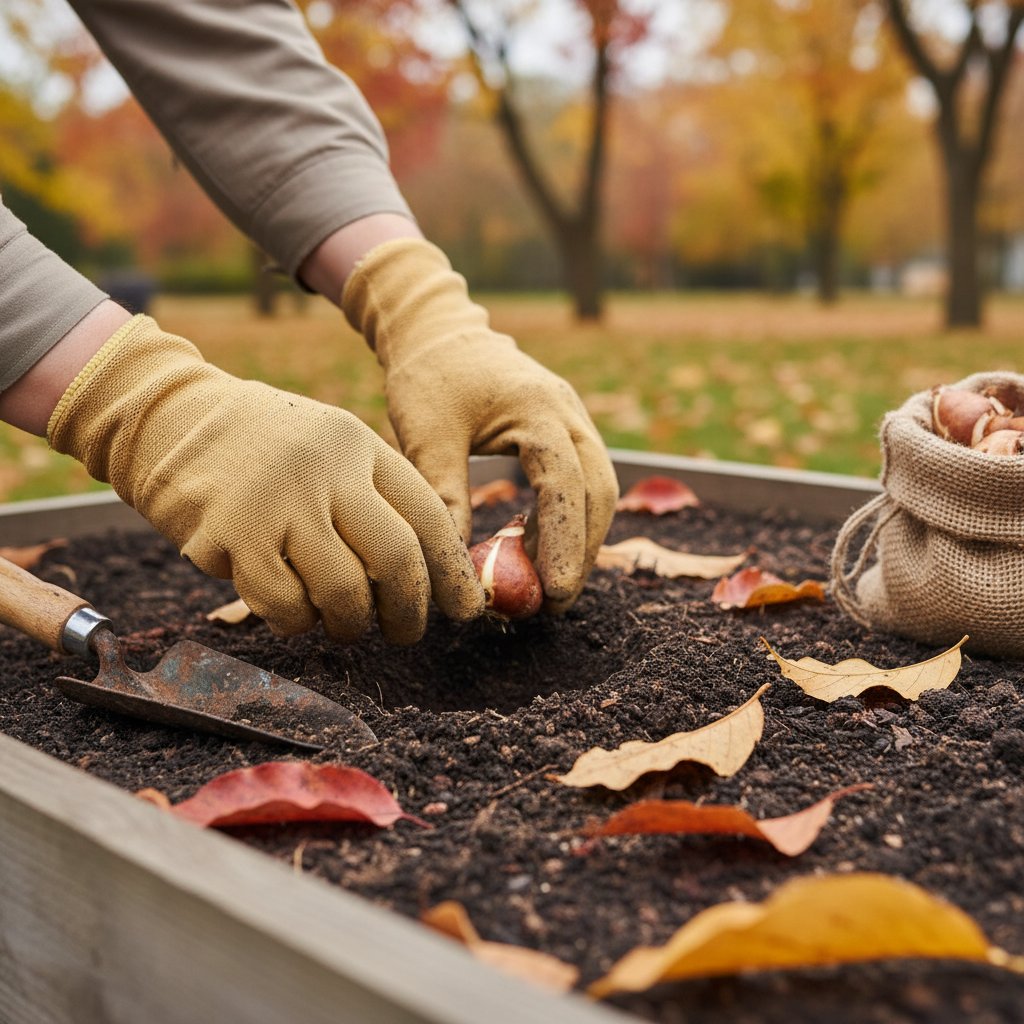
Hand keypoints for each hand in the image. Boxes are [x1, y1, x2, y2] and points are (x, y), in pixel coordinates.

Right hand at [47, 315, 483, 642]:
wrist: (169, 420)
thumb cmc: (264, 449)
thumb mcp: (330, 449)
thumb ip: (375, 498)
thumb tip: (430, 573)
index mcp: (359, 447)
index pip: (427, 515)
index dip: (452, 570)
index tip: (466, 609)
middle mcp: (326, 471)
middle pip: (396, 558)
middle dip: (410, 611)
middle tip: (406, 634)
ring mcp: (279, 502)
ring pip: (343, 592)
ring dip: (349, 624)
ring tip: (342, 623)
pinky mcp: (232, 536)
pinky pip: (285, 606)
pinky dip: (297, 621)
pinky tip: (293, 610)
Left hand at [342, 239, 618, 612]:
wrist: (438, 331)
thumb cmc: (428, 379)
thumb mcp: (426, 435)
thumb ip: (443, 494)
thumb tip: (453, 567)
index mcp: (537, 407)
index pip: (565, 482)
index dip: (564, 540)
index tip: (553, 589)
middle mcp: (568, 412)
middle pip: (599, 490)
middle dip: (583, 550)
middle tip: (555, 602)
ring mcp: (573, 419)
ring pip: (598, 488)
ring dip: (581, 539)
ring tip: (549, 586)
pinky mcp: (565, 430)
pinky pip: (581, 481)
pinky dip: (568, 519)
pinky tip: (537, 549)